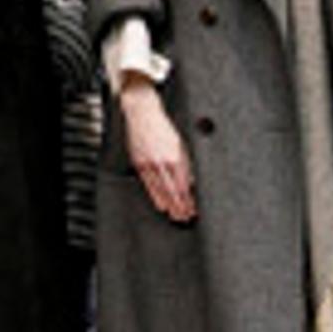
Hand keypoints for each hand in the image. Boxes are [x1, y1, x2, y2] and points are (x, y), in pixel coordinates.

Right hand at [120, 83, 196, 223]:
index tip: (193, 209)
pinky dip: (155, 196)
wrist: (143, 113)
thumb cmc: (163, 126)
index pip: (184, 185)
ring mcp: (149, 164)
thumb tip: (191, 182)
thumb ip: (187, 163)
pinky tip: (161, 205)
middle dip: (180, 206)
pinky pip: (148, 184)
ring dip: (169, 205)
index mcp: (175, 156)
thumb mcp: (181, 143)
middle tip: (185, 218)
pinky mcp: (139, 163)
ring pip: (161, 190)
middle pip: (173, 191)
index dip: (189, 200)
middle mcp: (162, 162)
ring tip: (175, 215)